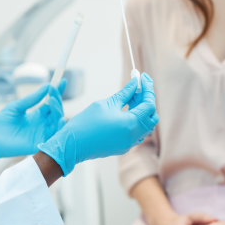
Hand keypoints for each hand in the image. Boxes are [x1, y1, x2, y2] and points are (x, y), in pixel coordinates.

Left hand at [0, 80, 66, 173]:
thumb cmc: (1, 123)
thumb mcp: (17, 106)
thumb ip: (32, 98)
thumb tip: (47, 86)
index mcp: (37, 115)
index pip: (51, 102)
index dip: (58, 92)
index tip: (62, 81)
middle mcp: (42, 124)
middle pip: (56, 111)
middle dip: (57, 99)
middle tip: (53, 90)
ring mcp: (41, 133)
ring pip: (57, 122)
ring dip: (58, 111)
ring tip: (52, 100)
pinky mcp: (39, 142)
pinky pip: (53, 135)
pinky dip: (58, 127)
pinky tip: (59, 118)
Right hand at [38, 73, 158, 174]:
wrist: (73, 145)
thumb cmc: (86, 123)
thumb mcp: (106, 104)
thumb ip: (124, 93)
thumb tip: (135, 83)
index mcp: (131, 124)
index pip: (150, 104)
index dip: (148, 89)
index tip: (143, 77)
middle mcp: (134, 136)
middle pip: (152, 116)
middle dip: (147, 100)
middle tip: (137, 87)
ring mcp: (129, 144)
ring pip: (145, 126)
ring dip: (141, 111)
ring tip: (130, 98)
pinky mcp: (123, 147)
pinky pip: (137, 132)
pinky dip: (136, 120)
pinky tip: (125, 110)